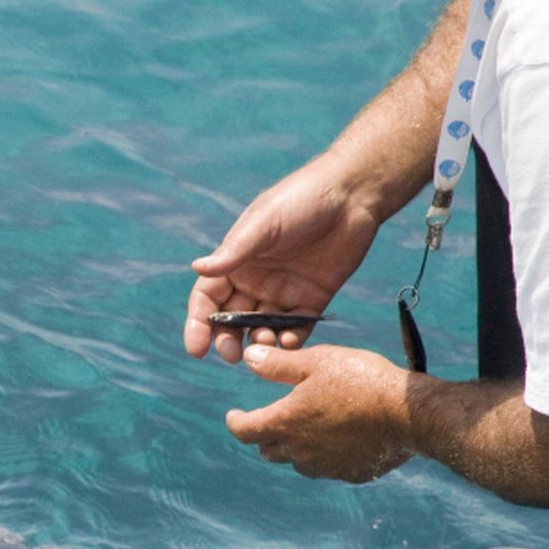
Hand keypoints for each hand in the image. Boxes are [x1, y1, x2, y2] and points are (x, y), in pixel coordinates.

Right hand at [184, 162, 384, 362]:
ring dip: (259, 341)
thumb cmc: (301, 199)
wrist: (352, 194)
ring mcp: (283, 292)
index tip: (197, 348)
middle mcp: (255, 281)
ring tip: (264, 342)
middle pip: (231, 320)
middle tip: (232, 354)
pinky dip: (292, 340)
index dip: (199, 324)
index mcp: (236, 263)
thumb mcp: (263, 225)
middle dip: (227, 339)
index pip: (208, 299)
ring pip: (262, 328)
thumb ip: (233, 252)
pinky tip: (290, 342)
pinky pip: (298, 327)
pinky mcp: (313, 298)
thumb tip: (197, 268)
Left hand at [224, 343, 414, 481]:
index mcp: (285, 423)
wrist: (411, 414)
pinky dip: (326, 456)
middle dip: (266, 435)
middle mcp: (299, 451)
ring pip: (297, 462)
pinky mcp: (350, 474)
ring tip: (307, 429)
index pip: (244, 430)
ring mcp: (325, 466)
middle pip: (268, 450)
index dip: (235, 422)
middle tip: (274, 420)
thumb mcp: (318, 361)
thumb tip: (249, 357)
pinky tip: (339, 440)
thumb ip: (279, 364)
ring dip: (295, 448)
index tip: (233, 415)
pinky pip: (328, 468)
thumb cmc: (362, 380)